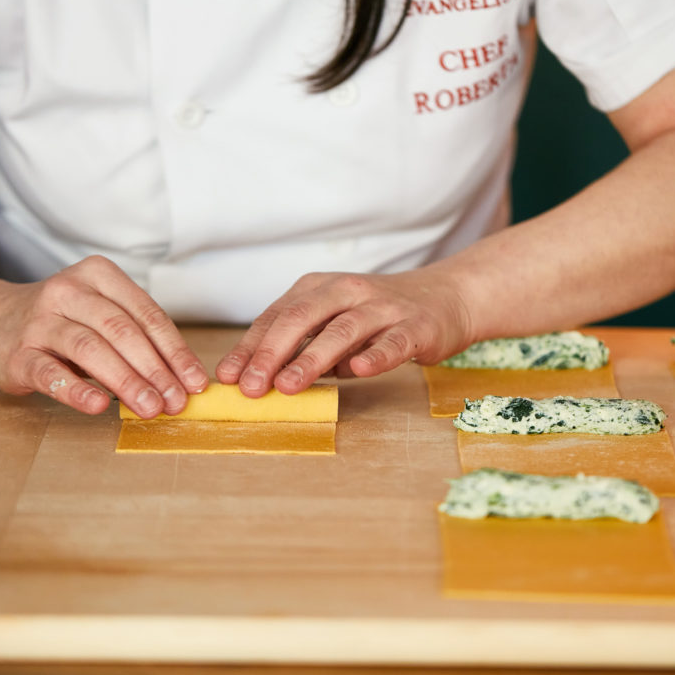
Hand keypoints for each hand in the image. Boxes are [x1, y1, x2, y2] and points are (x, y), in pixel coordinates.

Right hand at [0, 255, 207, 415]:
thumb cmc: (60, 323)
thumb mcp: (99, 315)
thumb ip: (135, 338)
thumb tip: (182, 380)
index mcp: (98, 276)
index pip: (147, 314)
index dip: (175, 351)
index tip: (195, 381)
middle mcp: (67, 291)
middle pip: (122, 331)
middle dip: (156, 369)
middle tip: (177, 401)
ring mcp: (39, 321)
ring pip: (90, 349)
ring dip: (126, 381)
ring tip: (151, 408)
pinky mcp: (16, 353)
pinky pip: (50, 373)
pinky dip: (76, 391)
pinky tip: (99, 406)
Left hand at [215, 269, 472, 396]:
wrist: (447, 297)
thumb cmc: (379, 317)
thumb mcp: (334, 323)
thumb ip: (302, 346)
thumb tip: (257, 380)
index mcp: (320, 288)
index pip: (276, 317)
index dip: (250, 347)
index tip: (227, 377)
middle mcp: (347, 291)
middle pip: (301, 318)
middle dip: (271, 353)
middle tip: (250, 386)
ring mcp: (383, 308)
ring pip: (342, 330)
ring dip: (312, 359)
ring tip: (288, 385)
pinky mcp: (415, 327)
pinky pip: (393, 342)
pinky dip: (375, 356)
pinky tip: (358, 372)